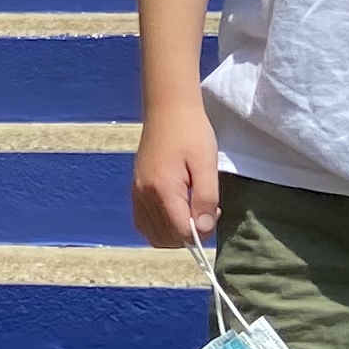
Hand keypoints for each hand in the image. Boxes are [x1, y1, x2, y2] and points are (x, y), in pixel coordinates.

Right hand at [131, 97, 221, 246]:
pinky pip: (143, 223)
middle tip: (204, 212)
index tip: (213, 212)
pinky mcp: (135, 190)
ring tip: (191, 212)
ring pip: (152, 235)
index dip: (201, 232)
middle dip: (188, 235)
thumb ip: (206, 199)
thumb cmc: (191, 133)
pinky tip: (175, 213)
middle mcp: (144, 196)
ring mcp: (136, 193)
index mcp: (162, 189)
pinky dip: (159, 228)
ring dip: (174, 234)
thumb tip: (204, 229)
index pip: (180, 232)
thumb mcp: (206, 164)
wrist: (168, 109)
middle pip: (165, 239)